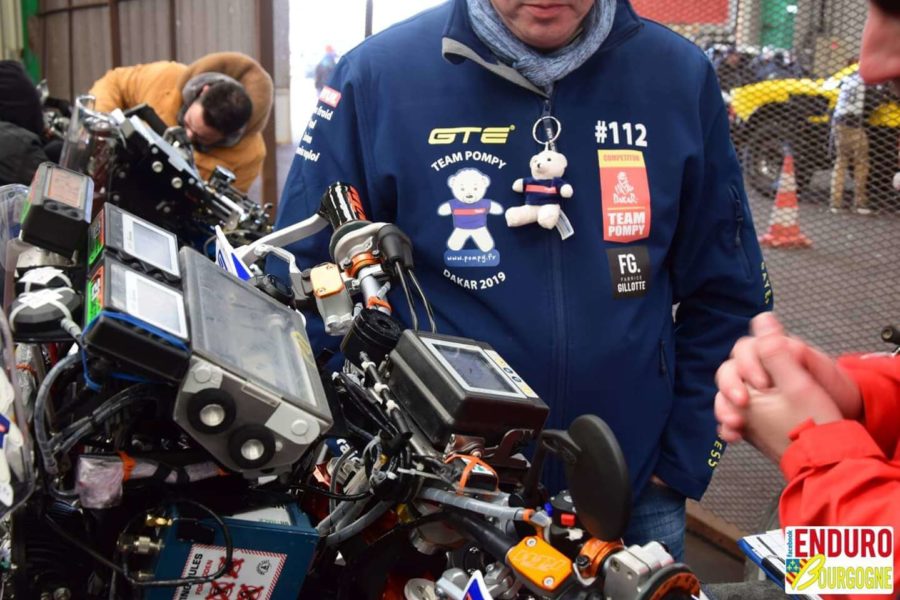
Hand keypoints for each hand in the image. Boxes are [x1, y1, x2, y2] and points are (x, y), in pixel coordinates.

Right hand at [714, 313, 859, 461]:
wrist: (834, 436)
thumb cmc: (826, 399)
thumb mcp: (805, 375)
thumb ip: (781, 349)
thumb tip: (764, 317)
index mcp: (771, 358)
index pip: (744, 350)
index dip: (748, 364)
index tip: (762, 384)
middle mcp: (757, 375)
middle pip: (728, 372)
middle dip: (730, 387)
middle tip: (743, 403)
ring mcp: (751, 398)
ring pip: (724, 397)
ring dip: (724, 409)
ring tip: (735, 425)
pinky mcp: (749, 418)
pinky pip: (730, 420)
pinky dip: (728, 428)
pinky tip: (734, 437)